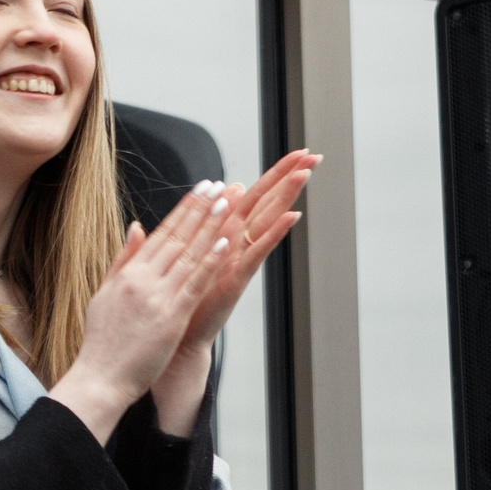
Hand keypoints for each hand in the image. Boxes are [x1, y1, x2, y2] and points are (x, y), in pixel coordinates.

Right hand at [45, 183, 234, 443]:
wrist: (99, 378)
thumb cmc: (102, 344)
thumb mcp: (105, 295)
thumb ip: (123, 260)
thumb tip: (136, 227)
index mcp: (127, 275)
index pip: (160, 234)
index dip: (183, 210)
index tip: (199, 190)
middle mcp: (141, 280)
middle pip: (176, 238)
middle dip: (199, 210)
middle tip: (217, 186)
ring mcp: (156, 297)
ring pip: (188, 255)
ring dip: (210, 227)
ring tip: (227, 203)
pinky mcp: (170, 317)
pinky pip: (195, 284)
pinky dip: (210, 261)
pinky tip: (225, 243)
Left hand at [147, 152, 317, 430]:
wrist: (176, 338)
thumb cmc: (181, 296)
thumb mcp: (191, 249)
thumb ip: (208, 217)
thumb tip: (228, 186)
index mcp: (225, 234)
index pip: (254, 195)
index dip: (275, 173)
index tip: (298, 151)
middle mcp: (237, 244)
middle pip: (267, 203)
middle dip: (289, 178)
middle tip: (315, 155)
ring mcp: (239, 261)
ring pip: (266, 222)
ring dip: (287, 197)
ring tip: (306, 174)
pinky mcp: (236, 278)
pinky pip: (256, 251)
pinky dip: (274, 234)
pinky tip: (293, 216)